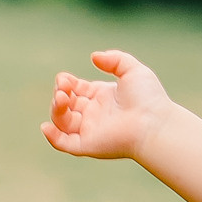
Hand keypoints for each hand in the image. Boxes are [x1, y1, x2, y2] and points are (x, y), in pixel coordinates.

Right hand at [42, 50, 172, 159]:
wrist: (155, 122)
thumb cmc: (148, 98)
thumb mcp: (133, 70)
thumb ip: (114, 59)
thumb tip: (94, 57)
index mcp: (102, 97)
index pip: (75, 89)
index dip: (66, 82)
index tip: (66, 79)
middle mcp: (94, 114)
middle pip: (65, 104)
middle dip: (59, 94)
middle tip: (64, 88)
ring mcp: (90, 130)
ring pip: (62, 121)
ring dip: (56, 109)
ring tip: (62, 98)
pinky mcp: (88, 145)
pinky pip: (64, 144)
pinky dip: (52, 137)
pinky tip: (47, 127)